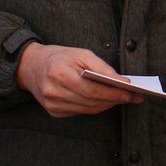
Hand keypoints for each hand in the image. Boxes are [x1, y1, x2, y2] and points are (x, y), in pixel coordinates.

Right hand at [14, 42, 144, 117]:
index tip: (132, 92)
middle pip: (92, 101)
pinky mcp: (54, 112)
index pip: (93, 89)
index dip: (114, 93)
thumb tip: (122, 82)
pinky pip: (81, 112)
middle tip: (134, 97)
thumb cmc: (59, 57)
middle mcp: (54, 92)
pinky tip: (106, 101)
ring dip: (108, 105)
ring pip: (89, 109)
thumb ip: (101, 67)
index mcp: (59, 74)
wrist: (31, 66)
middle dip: (116, 99)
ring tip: (124, 98)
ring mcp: (52, 105)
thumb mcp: (81, 53)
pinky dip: (95, 107)